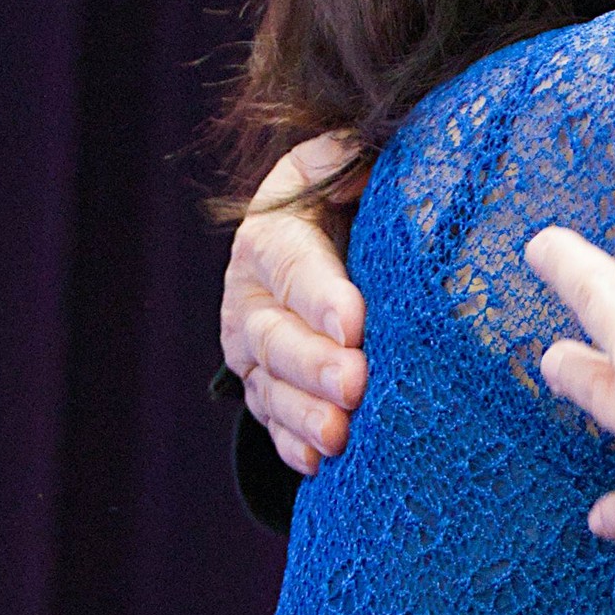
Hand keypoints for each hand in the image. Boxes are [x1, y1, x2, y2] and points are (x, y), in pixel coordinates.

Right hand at [223, 136, 369, 472]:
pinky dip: (294, 447)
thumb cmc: (347, 202)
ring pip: (272, 389)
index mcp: (271, 237)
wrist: (324, 248)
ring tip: (340, 435)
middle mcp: (252, 297)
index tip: (355, 322)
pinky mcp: (268, 393)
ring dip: (304, 415)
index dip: (319, 295)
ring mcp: (255, 353)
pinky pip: (275, 426)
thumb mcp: (340, 167)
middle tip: (355, 385)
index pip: (291, 265)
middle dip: (314, 365)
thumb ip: (348, 156)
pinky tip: (320, 464)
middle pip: (275, 337)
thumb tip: (362, 150)